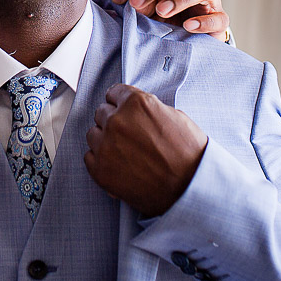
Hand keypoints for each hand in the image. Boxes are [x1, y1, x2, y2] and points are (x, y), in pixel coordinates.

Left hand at [84, 84, 207, 216]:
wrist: (190, 187)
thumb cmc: (188, 154)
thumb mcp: (174, 116)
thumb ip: (148, 109)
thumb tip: (136, 111)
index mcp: (136, 103)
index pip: (114, 93)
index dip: (121, 103)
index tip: (123, 111)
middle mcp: (117, 121)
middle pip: (102, 113)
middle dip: (114, 121)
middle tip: (128, 135)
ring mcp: (106, 146)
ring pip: (93, 134)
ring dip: (105, 140)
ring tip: (124, 152)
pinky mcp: (100, 170)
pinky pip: (90, 157)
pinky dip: (101, 160)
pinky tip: (118, 165)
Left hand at [111, 0, 229, 38]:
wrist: (191, 39)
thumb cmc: (166, 18)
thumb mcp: (147, 8)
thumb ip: (138, 3)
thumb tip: (123, 2)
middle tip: (137, 3)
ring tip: (161, 11)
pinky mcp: (220, 19)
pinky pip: (217, 17)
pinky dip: (203, 21)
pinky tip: (188, 26)